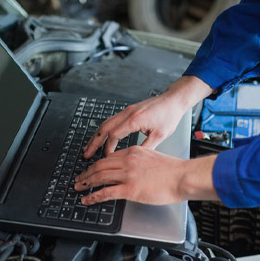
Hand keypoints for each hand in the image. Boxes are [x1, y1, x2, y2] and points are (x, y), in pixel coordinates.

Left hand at [74, 146, 219, 204]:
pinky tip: (87, 199)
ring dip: (86, 183)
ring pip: (99, 177)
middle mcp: (127, 161)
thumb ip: (140, 161)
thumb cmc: (173, 170)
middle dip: (86, 173)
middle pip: (99, 165)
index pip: (108, 157)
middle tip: (79, 178)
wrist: (182, 177)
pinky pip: (105, 192)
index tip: (91, 169)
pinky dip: (93, 196)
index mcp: (133, 152)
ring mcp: (127, 175)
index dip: (96, 164)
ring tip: (78, 188)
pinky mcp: (130, 189)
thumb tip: (132, 169)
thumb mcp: (152, 157)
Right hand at [83, 76, 212, 157]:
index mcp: (134, 119)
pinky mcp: (128, 111)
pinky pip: (111, 121)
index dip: (108, 148)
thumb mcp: (160, 135)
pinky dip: (104, 130)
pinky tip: (101, 138)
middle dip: (94, 142)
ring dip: (96, 136)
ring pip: (105, 123)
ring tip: (89, 147)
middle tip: (86, 154)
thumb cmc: (169, 115)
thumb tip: (133, 159)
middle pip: (104, 128)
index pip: (114, 135)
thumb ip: (146, 147)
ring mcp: (126, 111)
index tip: (106, 158)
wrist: (173, 100)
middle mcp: (127, 113)